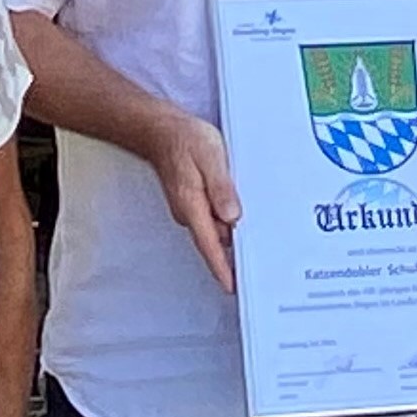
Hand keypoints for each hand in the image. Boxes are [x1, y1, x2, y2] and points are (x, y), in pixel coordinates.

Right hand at [150, 113, 241, 290]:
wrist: (160, 129)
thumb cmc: (184, 140)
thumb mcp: (211, 157)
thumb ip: (222, 187)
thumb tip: (232, 215)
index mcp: (192, 205)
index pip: (209, 244)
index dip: (220, 268)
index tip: (230, 286)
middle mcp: (189, 212)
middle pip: (215, 240)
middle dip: (233, 253)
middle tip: (257, 264)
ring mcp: (189, 208)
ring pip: (215, 228)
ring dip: (231, 233)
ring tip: (254, 236)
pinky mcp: (193, 201)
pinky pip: (212, 217)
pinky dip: (225, 219)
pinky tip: (237, 213)